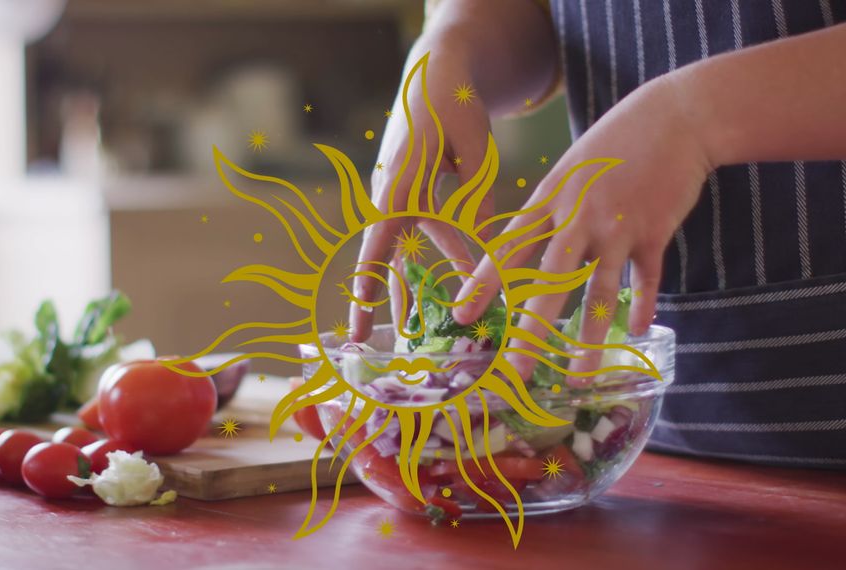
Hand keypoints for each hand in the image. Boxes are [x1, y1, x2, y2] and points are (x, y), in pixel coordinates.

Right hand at [350, 41, 493, 341]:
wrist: (436, 70)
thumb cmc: (452, 103)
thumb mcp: (476, 148)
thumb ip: (479, 198)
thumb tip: (489, 249)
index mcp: (398, 184)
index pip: (376, 243)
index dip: (366, 283)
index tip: (356, 318)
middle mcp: (392, 193)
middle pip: (383, 257)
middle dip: (374, 300)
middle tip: (365, 341)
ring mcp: (401, 192)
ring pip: (410, 248)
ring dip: (419, 283)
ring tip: (425, 328)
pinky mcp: (415, 190)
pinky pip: (427, 229)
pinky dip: (445, 252)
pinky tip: (466, 275)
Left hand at [452, 76, 712, 380]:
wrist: (675, 116)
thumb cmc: (616, 142)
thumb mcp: (571, 167)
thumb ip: (551, 209)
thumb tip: (527, 245)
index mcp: (550, 199)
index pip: (509, 249)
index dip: (483, 284)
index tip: (461, 314)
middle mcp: (578, 216)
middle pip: (549, 280)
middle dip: (532, 329)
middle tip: (516, 369)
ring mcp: (618, 225)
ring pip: (599, 290)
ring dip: (591, 337)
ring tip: (579, 374)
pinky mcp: (655, 230)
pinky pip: (646, 278)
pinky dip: (643, 304)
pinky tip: (639, 330)